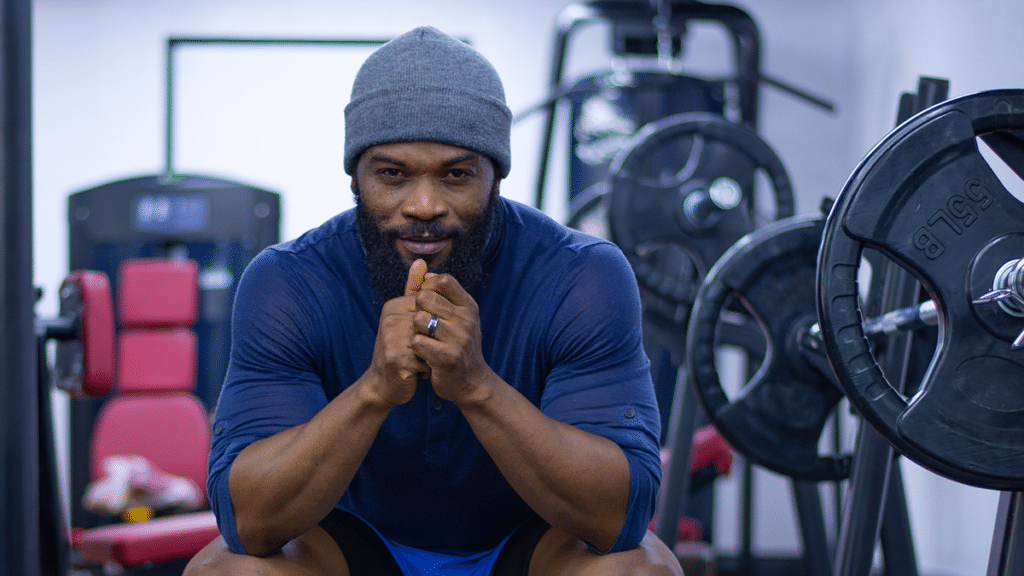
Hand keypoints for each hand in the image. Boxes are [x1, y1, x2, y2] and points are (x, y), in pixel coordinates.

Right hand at [367, 260, 430, 406]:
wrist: (382, 385)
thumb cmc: (398, 350)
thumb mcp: (404, 319)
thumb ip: (414, 290)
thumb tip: (421, 261)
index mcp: (393, 306)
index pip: (430, 309)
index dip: (432, 327)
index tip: (420, 338)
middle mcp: (390, 319)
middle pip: (432, 326)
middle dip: (433, 342)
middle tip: (420, 351)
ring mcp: (391, 339)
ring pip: (432, 343)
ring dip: (431, 355)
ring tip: (418, 361)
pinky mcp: (396, 359)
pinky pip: (427, 360)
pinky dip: (426, 369)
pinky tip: (415, 372)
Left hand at [411, 273, 496, 404]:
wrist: (471, 382)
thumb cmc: (459, 345)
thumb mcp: (458, 317)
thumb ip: (441, 294)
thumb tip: (423, 270)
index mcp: (469, 307)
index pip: (444, 280)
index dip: (428, 286)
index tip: (425, 301)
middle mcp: (466, 320)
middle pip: (426, 298)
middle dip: (417, 309)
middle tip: (423, 325)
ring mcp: (458, 339)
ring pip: (419, 319)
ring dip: (415, 330)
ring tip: (424, 339)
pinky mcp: (447, 358)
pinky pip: (417, 342)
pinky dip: (415, 348)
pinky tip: (423, 354)